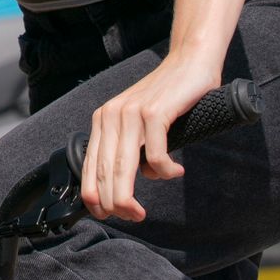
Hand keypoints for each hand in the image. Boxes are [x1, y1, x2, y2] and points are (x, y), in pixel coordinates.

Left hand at [80, 56, 220, 221]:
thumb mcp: (140, 123)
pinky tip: (176, 171)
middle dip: (113, 203)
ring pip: (124, 168)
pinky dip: (165, 171)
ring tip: (140, 211)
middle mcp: (111, 115)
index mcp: (103, 120)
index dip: (94, 196)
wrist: (190, 62)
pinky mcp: (154, 112)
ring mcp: (132, 112)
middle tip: (131, 217)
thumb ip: (132, 148)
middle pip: (105, 172)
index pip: (90, 166)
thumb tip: (140, 177)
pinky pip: (155, 155)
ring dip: (129, 197)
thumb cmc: (168, 97)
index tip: (105, 215)